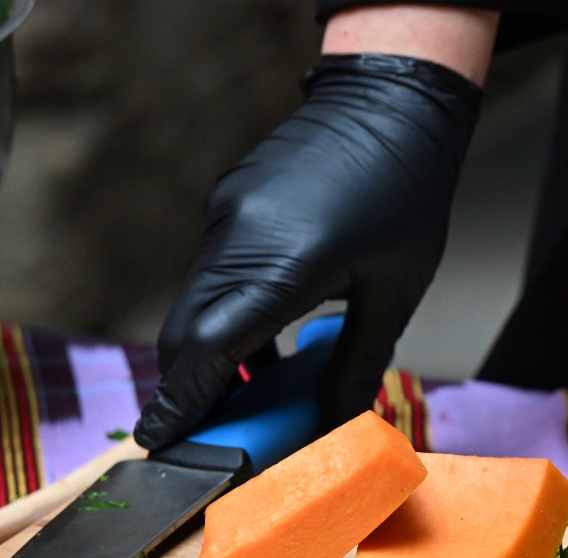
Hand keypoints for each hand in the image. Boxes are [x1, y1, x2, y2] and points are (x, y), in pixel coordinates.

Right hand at [133, 52, 481, 449]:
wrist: (391, 105)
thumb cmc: (407, 197)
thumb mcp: (395, 294)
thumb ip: (358, 362)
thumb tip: (335, 422)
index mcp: (284, 262)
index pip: (211, 347)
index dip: (183, 402)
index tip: (160, 441)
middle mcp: (239, 236)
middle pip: (186, 331)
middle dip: (188, 390)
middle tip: (203, 438)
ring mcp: (226, 214)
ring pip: (194, 302)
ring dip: (207, 354)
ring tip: (237, 401)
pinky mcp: (228, 202)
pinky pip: (211, 272)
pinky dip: (222, 314)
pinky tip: (258, 347)